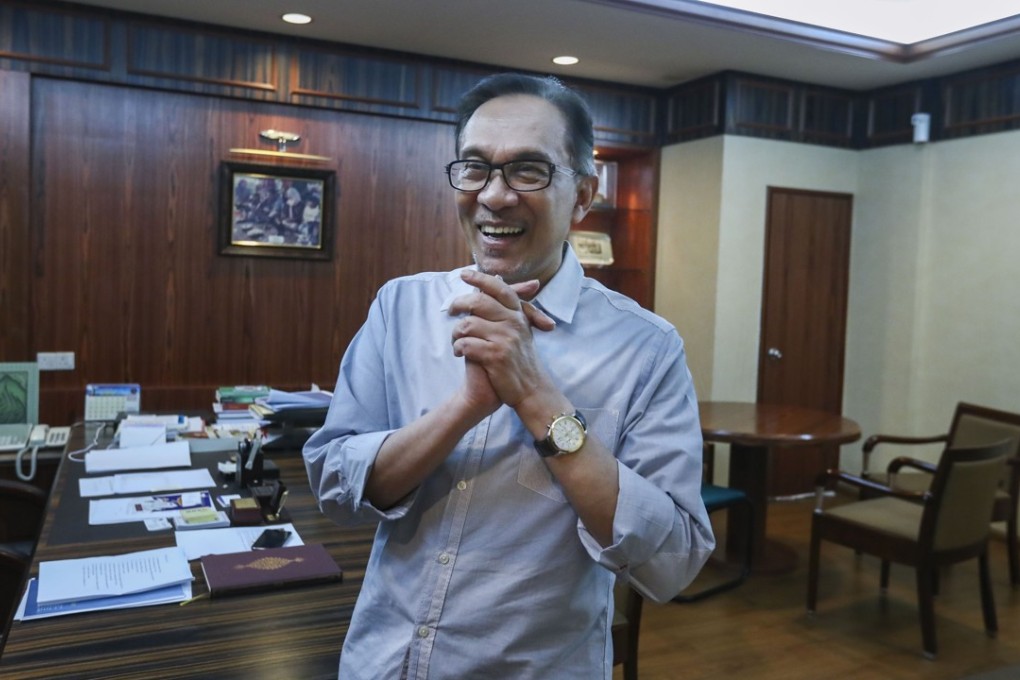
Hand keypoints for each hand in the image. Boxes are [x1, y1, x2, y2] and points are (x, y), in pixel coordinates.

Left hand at [449, 270, 555, 408]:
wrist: (531, 390)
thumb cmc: (520, 359)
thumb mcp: (521, 329)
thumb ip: (508, 307)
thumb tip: (497, 278)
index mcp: (518, 315)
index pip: (498, 288)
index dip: (480, 279)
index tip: (464, 274)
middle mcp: (514, 323)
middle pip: (478, 302)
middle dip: (458, 304)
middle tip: (451, 311)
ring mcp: (505, 339)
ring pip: (467, 324)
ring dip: (456, 333)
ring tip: (457, 341)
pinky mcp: (495, 356)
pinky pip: (466, 344)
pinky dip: (458, 348)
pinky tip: (459, 353)